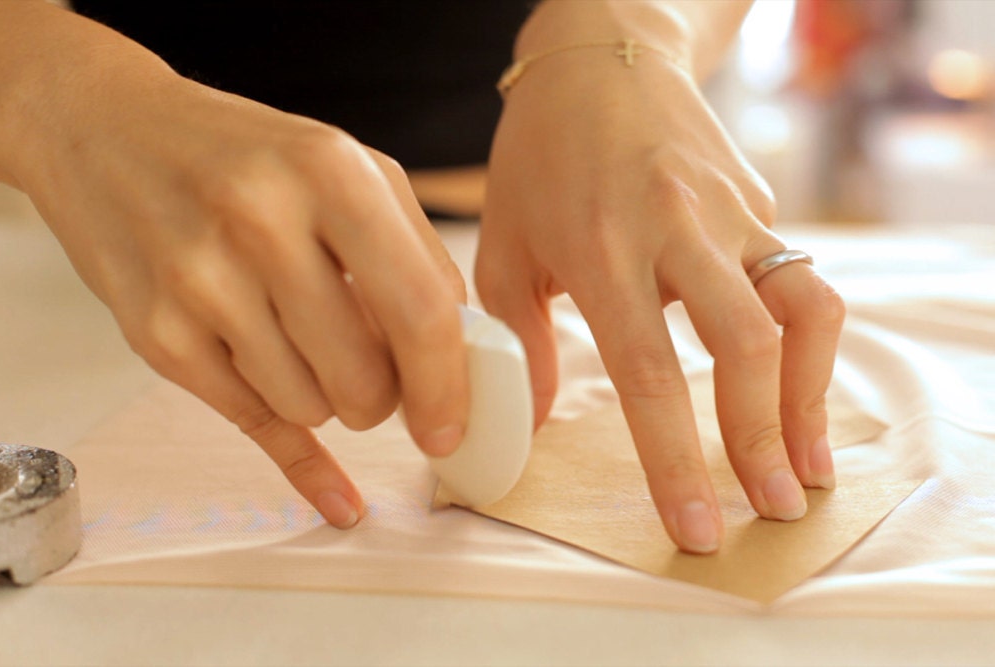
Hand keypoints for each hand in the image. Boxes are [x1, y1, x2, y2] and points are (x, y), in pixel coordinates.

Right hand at [14, 42, 468, 527]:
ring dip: (325, 398)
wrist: (105, 132)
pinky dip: (291, 440)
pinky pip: (251, 423)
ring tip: (303, 346)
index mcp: (329, 173)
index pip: (419, 310)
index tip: (452, 425)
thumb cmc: (244, 155)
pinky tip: (315, 455)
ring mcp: (199, 281)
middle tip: (370, 371)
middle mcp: (260, 223)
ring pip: (309, 409)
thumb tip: (460, 354)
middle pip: (363, 379)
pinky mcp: (155, 333)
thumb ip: (417, 253)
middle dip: (381, 398)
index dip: (447, 385)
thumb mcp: (346, 167)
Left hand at [477, 5, 844, 552]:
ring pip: (803, 308)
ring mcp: (732, 211)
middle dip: (763, 440)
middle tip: (770, 507)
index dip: (675, 460)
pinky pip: (797, 278)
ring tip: (805, 461)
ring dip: (811, 395)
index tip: (697, 526)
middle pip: (746, 347)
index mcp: (601, 248)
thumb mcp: (505, 243)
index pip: (649, 374)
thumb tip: (533, 422)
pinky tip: (787, 384)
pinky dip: (804, 341)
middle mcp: (678, 229)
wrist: (599, 54)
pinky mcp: (760, 202)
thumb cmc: (538, 154)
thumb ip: (518, 338)